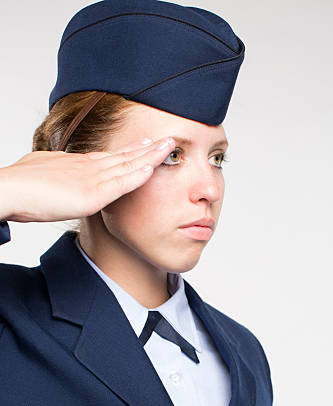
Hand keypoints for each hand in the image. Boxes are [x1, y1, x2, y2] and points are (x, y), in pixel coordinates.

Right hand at [0, 137, 174, 222]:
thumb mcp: (43, 175)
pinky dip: (138, 175)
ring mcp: (92, 178)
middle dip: (148, 148)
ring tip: (170, 146)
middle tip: (168, 139)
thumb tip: (60, 184)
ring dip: (151, 156)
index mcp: (77, 164)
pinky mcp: (92, 193)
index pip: (110, 156)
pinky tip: (153, 168)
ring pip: (128, 164)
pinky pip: (121, 183)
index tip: (146, 144)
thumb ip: (58, 179)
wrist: (10, 189)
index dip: (130, 150)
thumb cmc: (20, 186)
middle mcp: (88, 167)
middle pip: (124, 155)